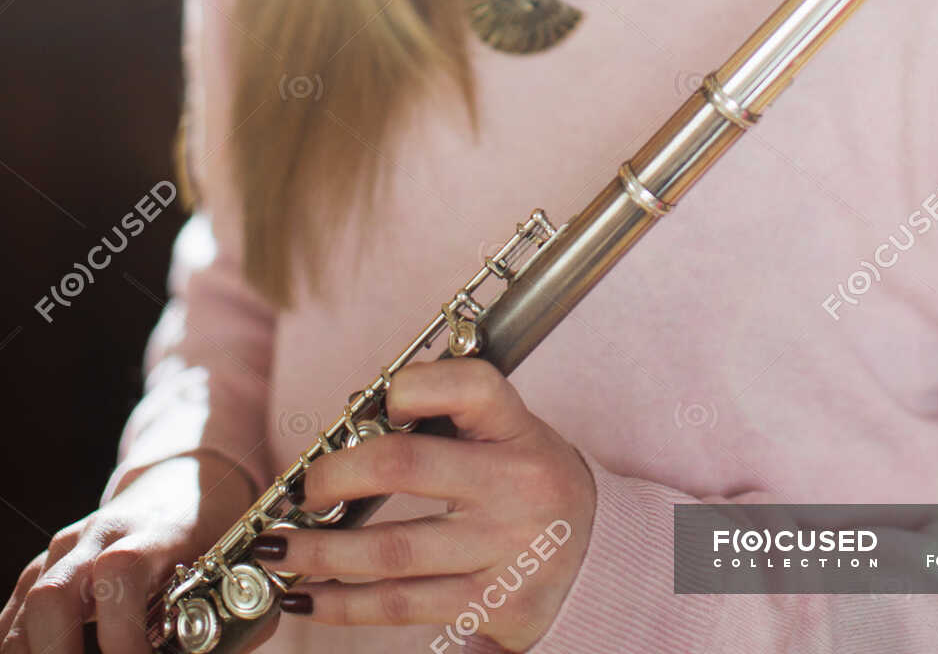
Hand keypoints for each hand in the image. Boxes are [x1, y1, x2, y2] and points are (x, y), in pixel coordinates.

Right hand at [0, 454, 269, 653]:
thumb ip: (228, 617)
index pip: (121, 574)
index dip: (124, 635)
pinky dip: (21, 646)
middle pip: (52, 595)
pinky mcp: (45, 568)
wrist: (182, 476)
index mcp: (151, 531)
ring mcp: (65, 551)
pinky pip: (14, 614)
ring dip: (35, 652)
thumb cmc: (212, 525)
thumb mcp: (232, 559)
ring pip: (25, 607)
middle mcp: (98, 537)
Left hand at [249, 355, 595, 652]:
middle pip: (408, 466)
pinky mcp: (491, 605)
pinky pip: (403, 606)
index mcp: (520, 431)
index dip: (413, 386)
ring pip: (393, 551)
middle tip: (305, 487)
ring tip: (281, 547)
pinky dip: (345, 604)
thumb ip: (452, 418)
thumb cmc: (535, 483)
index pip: (469, 386)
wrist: (600, 561)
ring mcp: (504, 550)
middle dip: (339, 475)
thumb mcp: (514, 435)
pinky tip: (309, 598)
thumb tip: (359, 419)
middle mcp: (516, 487)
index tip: (371, 402)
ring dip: (322, 551)